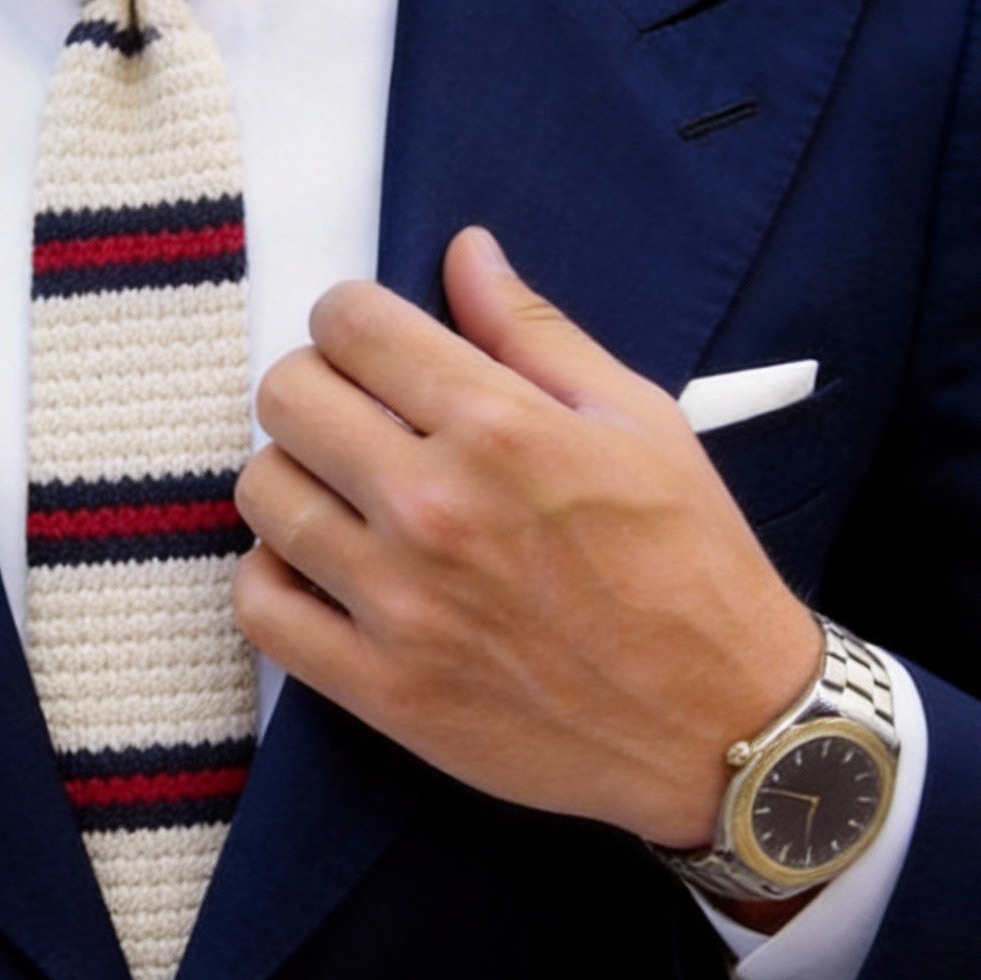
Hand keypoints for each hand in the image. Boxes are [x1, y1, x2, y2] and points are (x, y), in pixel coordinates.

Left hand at [233, 226, 821, 849]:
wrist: (721, 726)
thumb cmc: (691, 568)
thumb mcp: (639, 422)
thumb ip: (535, 333)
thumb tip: (464, 252)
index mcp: (500, 429)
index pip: (351, 325)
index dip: (348, 317)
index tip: (366, 340)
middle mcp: (434, 508)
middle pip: (287, 398)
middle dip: (312, 385)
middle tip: (351, 412)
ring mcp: (398, 603)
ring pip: (262, 493)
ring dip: (289, 476)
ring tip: (337, 490)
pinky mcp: (380, 687)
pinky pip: (259, 607)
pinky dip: (271, 576)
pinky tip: (317, 566)